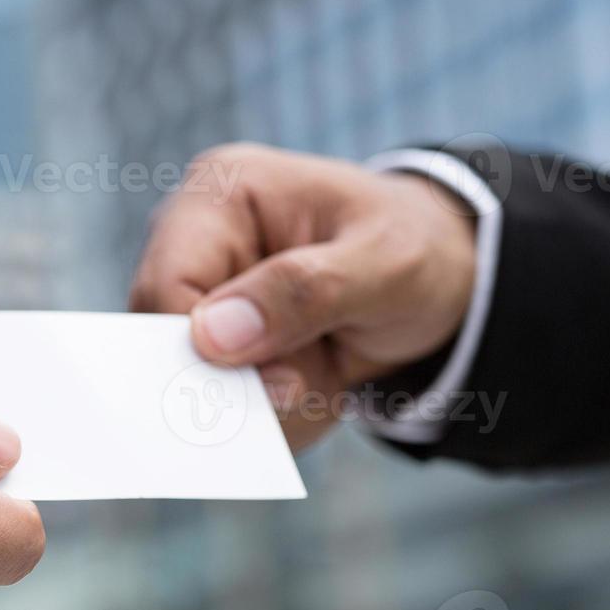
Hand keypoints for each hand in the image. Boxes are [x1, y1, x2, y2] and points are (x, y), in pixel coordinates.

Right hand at [130, 143, 477, 451]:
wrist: (444, 277)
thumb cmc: (415, 248)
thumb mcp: (386, 265)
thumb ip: (305, 294)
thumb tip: (213, 338)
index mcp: (221, 196)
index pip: (165, 287)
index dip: (204, 351)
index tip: (281, 382)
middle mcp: (194, 244)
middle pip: (165, 345)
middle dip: (242, 384)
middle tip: (310, 385)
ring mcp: (201, 299)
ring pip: (194, 387)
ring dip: (266, 404)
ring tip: (328, 374)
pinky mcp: (216, 345)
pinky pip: (222, 404)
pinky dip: (274, 414)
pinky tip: (317, 382)